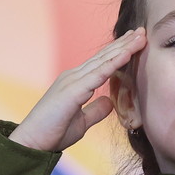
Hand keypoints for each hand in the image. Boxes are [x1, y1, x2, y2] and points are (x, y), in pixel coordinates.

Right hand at [9, 28, 144, 151]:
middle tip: (142, 31)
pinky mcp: (72, 90)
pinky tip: (127, 53)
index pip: (101, 63)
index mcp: (75, 83)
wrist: (31, 143)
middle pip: (104, 56)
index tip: (135, 42)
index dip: (119, 51)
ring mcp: (72, 81)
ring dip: (124, 47)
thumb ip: (95, 110)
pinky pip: (98, 74)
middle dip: (124, 43)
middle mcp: (73, 76)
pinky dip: (114, 62)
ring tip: (140, 36)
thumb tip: (109, 102)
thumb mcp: (81, 122)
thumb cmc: (53, 133)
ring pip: (103, 60)